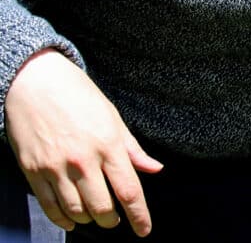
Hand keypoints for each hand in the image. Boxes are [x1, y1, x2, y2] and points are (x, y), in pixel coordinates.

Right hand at [4, 49, 162, 235]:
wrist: (36, 83)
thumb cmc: (79, 96)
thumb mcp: (113, 117)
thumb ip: (133, 148)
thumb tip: (155, 169)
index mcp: (108, 144)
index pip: (129, 190)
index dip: (139, 216)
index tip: (144, 230)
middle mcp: (83, 160)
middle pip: (102, 208)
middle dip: (113, 221)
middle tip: (116, 220)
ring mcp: (56, 167)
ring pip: (76, 211)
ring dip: (89, 220)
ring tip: (96, 217)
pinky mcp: (34, 171)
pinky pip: (50, 206)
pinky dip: (62, 220)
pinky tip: (72, 221)